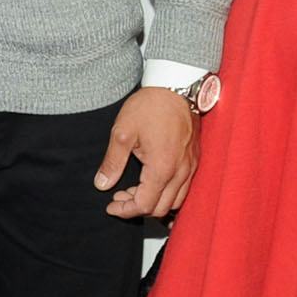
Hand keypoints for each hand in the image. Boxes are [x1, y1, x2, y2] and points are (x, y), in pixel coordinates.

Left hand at [94, 86, 196, 219]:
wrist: (176, 86)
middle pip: (161, 209)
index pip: (145, 205)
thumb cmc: (150, 106)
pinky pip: (184, 188)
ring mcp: (191, 167)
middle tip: (119, 196)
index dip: (125, 210)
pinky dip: (167, 193)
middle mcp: (181, 172)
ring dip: (154, 202)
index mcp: (162, 168)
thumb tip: (102, 184)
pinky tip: (152, 181)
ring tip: (134, 190)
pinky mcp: (194, 160)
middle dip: (137, 208)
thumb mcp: (123, 132)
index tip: (110, 205)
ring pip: (175, 201)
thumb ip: (112, 162)